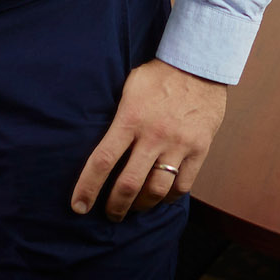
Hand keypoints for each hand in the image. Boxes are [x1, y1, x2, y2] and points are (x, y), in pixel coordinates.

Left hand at [72, 58, 225, 220]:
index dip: (88, 188)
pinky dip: (170, 197)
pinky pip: (183, 184)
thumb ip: (117, 116)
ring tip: (135, 209)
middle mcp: (154, 135)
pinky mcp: (199, 148)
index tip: (78, 206)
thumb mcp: (129, 87)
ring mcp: (178, 143)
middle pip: (129, 184)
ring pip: (156, 190)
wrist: (200, 64)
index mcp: (131, 118)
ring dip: (142, 206)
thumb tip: (98, 141)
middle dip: (115, 207)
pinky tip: (161, 197)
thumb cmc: (159, 75)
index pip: (103, 160)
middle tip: (109, 214)